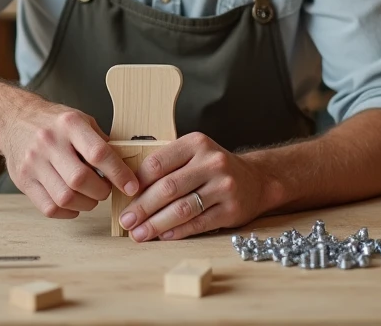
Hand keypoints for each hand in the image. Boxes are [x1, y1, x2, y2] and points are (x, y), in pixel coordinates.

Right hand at [0, 101, 139, 219]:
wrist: (14, 120)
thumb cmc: (54, 122)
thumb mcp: (81, 120)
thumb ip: (101, 142)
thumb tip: (127, 167)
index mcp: (69, 124)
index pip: (98, 153)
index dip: (119, 173)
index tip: (131, 186)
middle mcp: (49, 142)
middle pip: (80, 180)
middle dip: (101, 191)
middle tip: (105, 189)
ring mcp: (33, 163)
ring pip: (65, 198)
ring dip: (86, 204)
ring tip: (90, 196)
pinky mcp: (23, 181)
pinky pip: (49, 208)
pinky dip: (68, 212)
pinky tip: (73, 203)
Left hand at [119, 132, 270, 242]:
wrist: (256, 180)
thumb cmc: (214, 169)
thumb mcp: (194, 155)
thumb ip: (167, 165)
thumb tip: (131, 190)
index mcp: (196, 144)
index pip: (158, 163)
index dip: (137, 182)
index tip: (123, 196)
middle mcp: (212, 162)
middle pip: (168, 188)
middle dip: (142, 207)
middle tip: (126, 221)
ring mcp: (224, 186)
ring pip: (182, 208)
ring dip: (156, 224)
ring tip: (139, 234)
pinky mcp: (231, 210)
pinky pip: (198, 223)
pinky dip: (177, 231)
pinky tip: (162, 236)